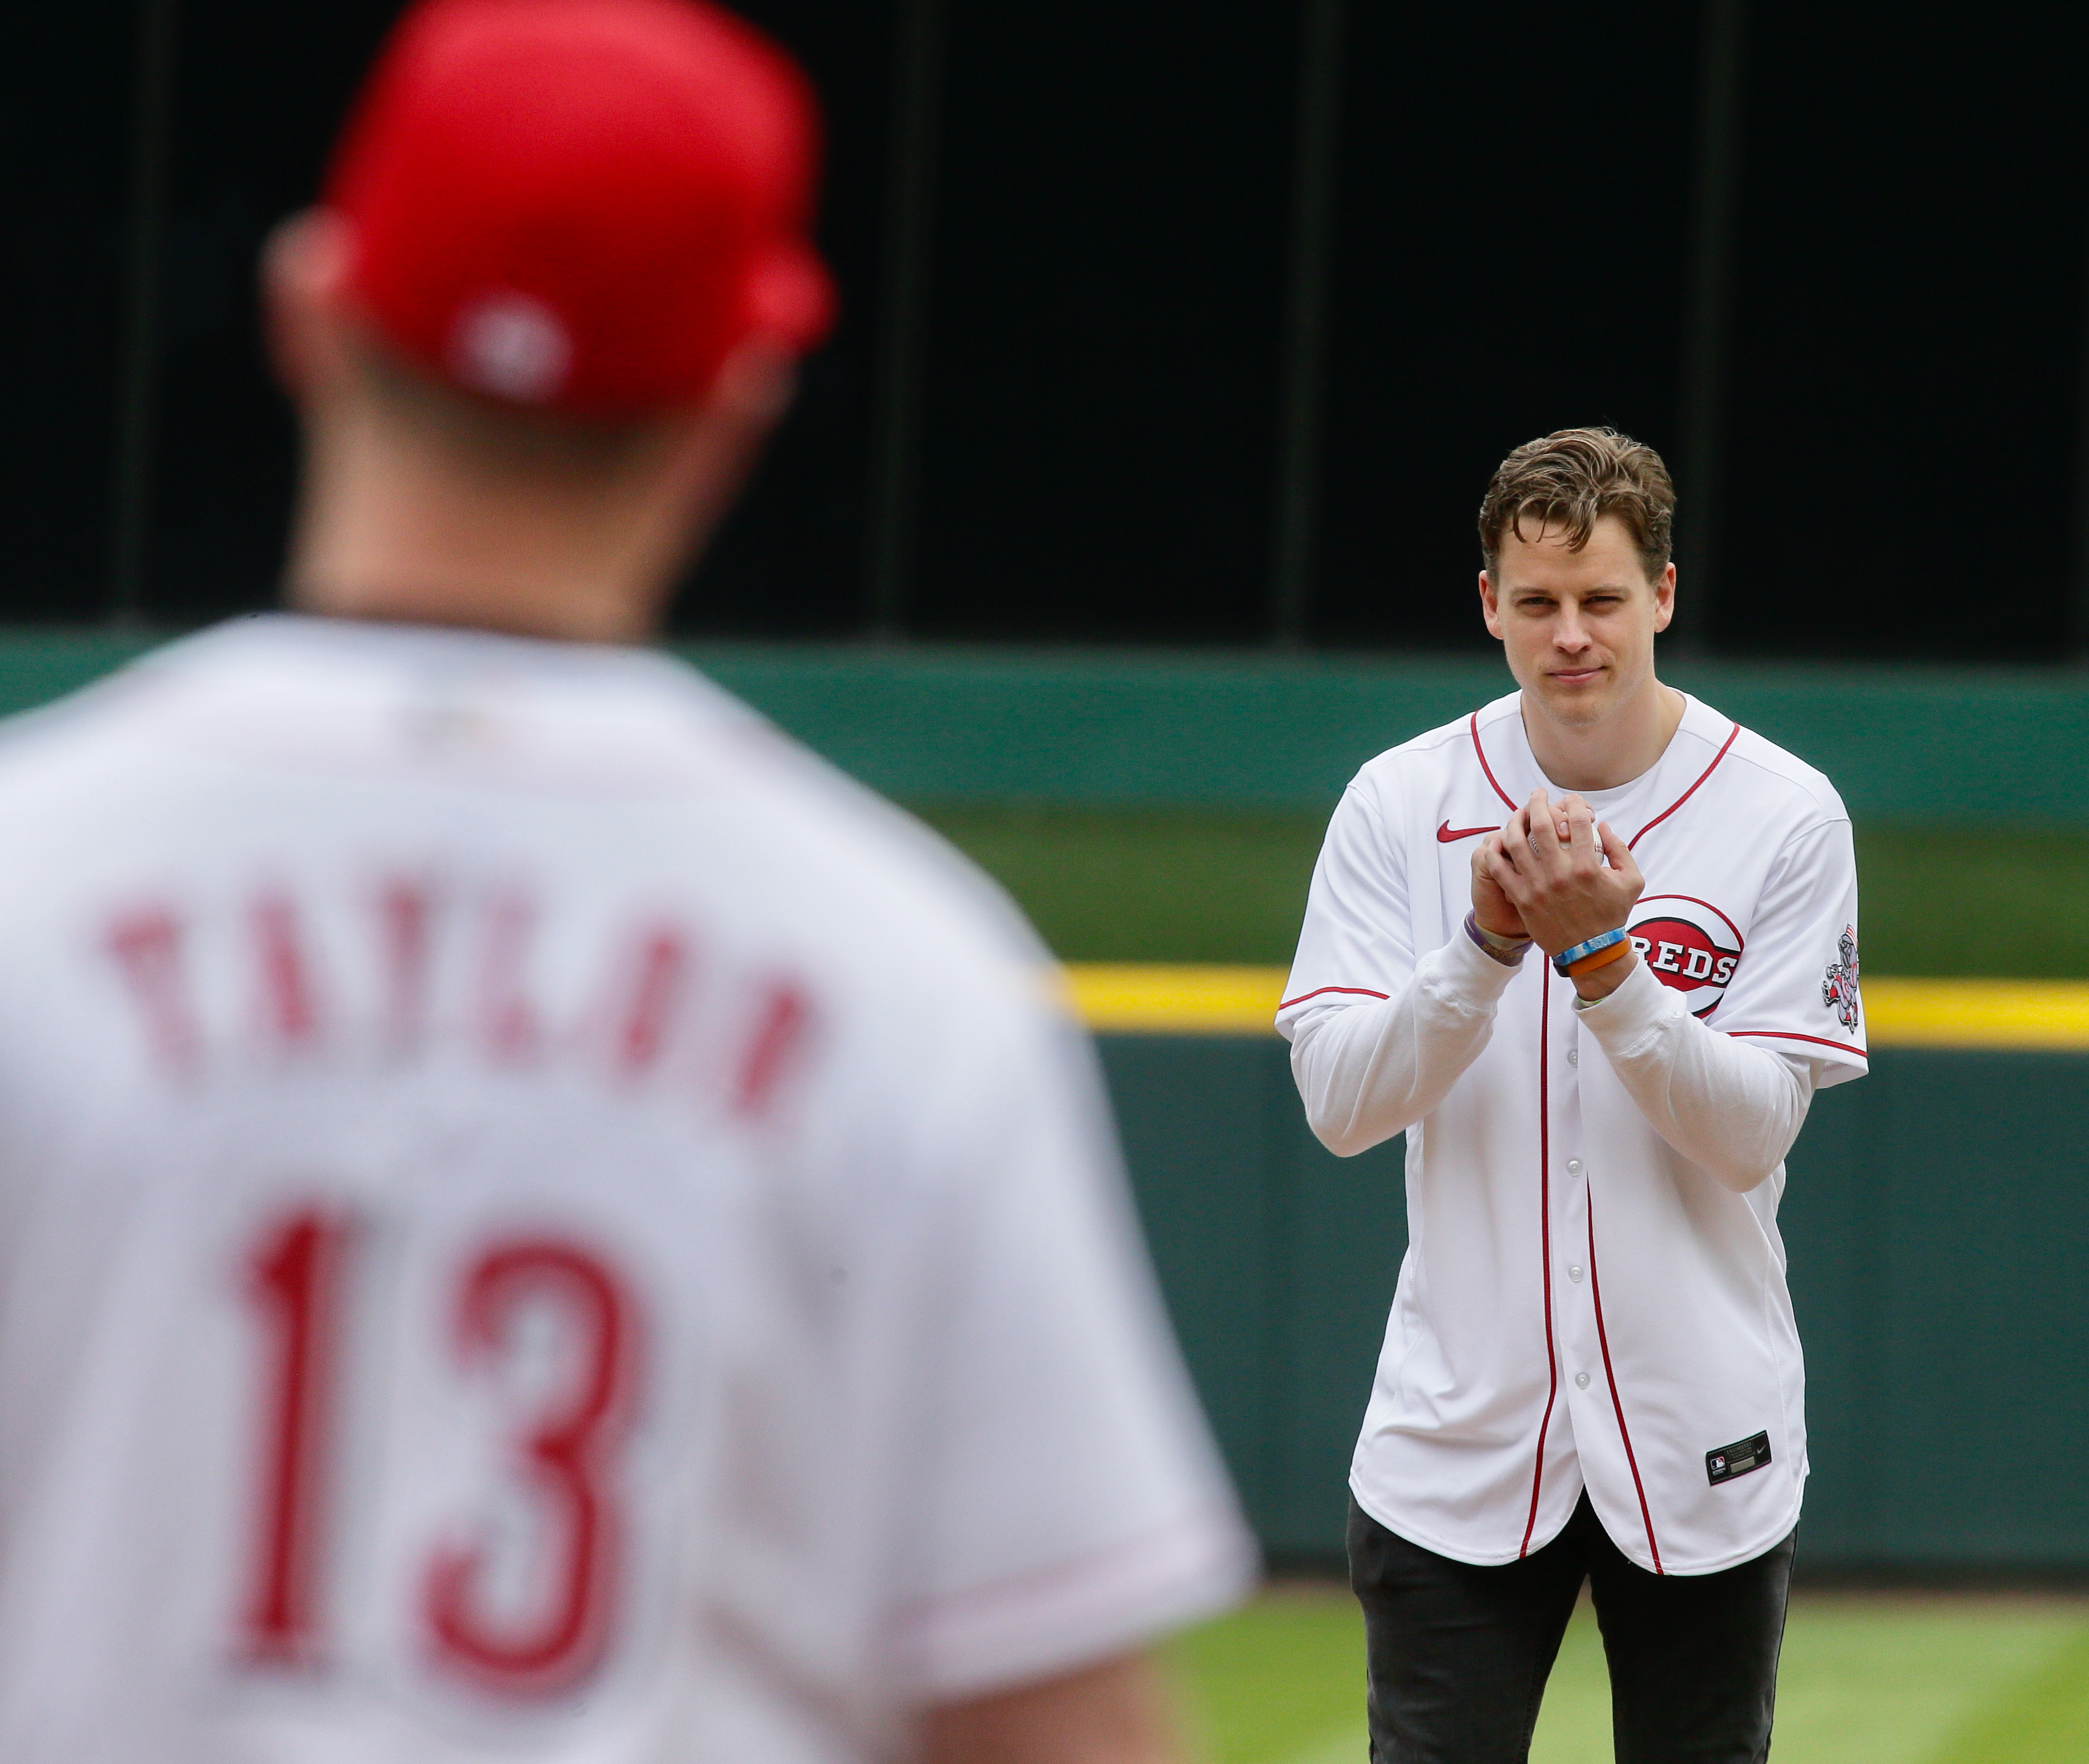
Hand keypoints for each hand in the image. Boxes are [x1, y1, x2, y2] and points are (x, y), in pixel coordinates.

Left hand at [1477, 789, 1643, 973]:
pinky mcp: (1522, 899)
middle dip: (1538, 802)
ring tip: (1517, 813)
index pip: (1577, 821)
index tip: (1571, 800)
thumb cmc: (1612, 915)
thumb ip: (1621, 850)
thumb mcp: (1631, 882)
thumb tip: (1604, 825)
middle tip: (1538, 795)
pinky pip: (1500, 870)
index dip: (1574, 803)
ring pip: (1517, 843)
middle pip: (1542, 825)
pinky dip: (1495, 852)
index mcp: (1588, 866)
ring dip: (1514, 822)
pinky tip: (1497, 841)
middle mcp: (1560, 873)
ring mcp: (1538, 886)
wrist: (1591, 951)